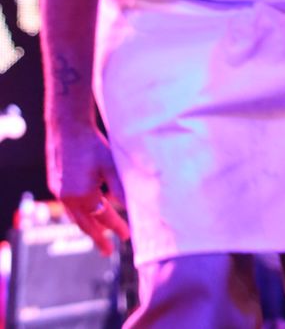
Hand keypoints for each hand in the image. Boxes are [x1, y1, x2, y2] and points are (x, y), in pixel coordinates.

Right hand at [46, 123, 129, 254]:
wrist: (67, 127)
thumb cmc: (92, 144)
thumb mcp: (111, 165)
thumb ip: (121, 188)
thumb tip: (134, 206)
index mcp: (83, 196)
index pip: (104, 218)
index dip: (117, 227)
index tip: (128, 236)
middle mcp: (68, 198)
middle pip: (86, 225)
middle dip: (98, 238)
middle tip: (107, 251)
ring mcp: (59, 193)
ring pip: (75, 217)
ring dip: (87, 227)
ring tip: (97, 235)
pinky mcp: (55, 185)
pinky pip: (68, 207)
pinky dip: (78, 214)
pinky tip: (84, 213)